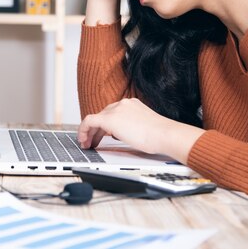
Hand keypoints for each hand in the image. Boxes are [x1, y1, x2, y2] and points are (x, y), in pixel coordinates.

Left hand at [77, 98, 204, 163]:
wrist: (164, 134)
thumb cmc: (160, 136)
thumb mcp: (144, 127)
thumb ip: (131, 127)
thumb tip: (122, 135)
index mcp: (132, 105)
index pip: (113, 113)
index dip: (104, 126)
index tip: (102, 135)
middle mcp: (122, 104)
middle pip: (103, 116)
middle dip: (95, 131)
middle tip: (91, 142)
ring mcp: (116, 110)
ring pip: (95, 119)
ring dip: (89, 132)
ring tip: (86, 143)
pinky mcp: (109, 118)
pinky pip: (89, 121)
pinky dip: (84, 130)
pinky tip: (84, 140)